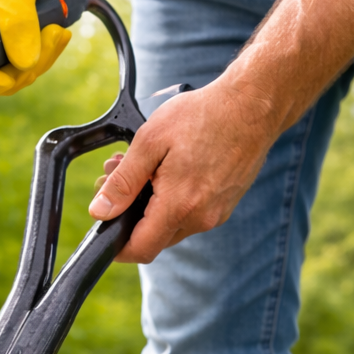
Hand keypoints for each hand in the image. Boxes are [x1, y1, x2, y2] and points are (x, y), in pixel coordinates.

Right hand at [0, 0, 68, 99]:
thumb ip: (18, 25)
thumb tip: (26, 63)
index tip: (13, 76)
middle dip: (26, 67)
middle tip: (53, 39)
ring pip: (10, 70)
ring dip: (39, 58)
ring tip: (59, 32)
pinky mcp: (2, 37)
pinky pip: (20, 57)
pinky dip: (41, 50)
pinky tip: (57, 33)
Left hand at [87, 81, 279, 262]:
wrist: (253, 104)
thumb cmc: (203, 115)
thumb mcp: (150, 141)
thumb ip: (123, 182)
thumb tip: (100, 211)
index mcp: (180, 206)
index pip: (141, 250)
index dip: (118, 248)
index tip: (105, 231)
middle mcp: (201, 218)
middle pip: (154, 238)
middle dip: (130, 216)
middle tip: (114, 180)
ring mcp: (216, 214)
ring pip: (172, 225)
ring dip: (151, 206)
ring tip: (141, 168)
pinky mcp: (225, 205)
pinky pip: (191, 213)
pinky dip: (173, 200)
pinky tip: (167, 171)